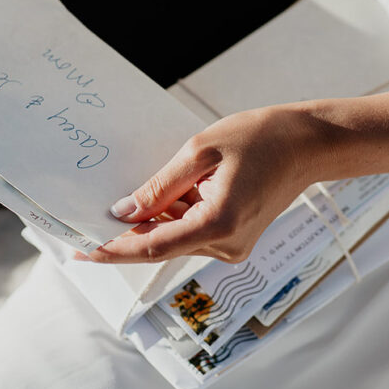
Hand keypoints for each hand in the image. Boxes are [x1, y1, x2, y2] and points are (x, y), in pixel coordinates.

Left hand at [84, 106, 321, 263]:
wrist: (307, 144)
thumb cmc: (260, 138)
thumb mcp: (200, 151)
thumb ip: (159, 187)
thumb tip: (123, 213)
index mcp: (218, 224)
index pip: (152, 247)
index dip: (113, 250)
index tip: (80, 249)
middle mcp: (226, 245)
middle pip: (161, 246)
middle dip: (126, 234)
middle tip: (86, 220)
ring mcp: (233, 246)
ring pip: (176, 239)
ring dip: (153, 221)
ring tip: (133, 194)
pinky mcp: (236, 239)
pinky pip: (192, 232)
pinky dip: (173, 217)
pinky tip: (164, 196)